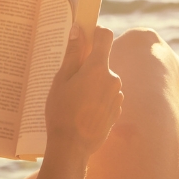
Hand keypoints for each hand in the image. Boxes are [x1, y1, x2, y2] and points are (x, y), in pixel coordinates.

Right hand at [45, 26, 123, 156]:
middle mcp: (113, 79)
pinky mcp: (117, 110)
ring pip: (104, 80)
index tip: (84, 36)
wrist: (72, 147)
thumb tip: (78, 30)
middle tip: (69, 80)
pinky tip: (82, 111)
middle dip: (88, 65)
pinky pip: (107, 96)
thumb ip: (72, 54)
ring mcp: (117, 95)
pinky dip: (97, 98)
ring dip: (92, 83)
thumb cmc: (62, 112)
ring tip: (74, 100)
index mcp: (98, 68)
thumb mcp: (61, 80)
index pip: (105, 36)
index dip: (95, 32)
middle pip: (102, 61)